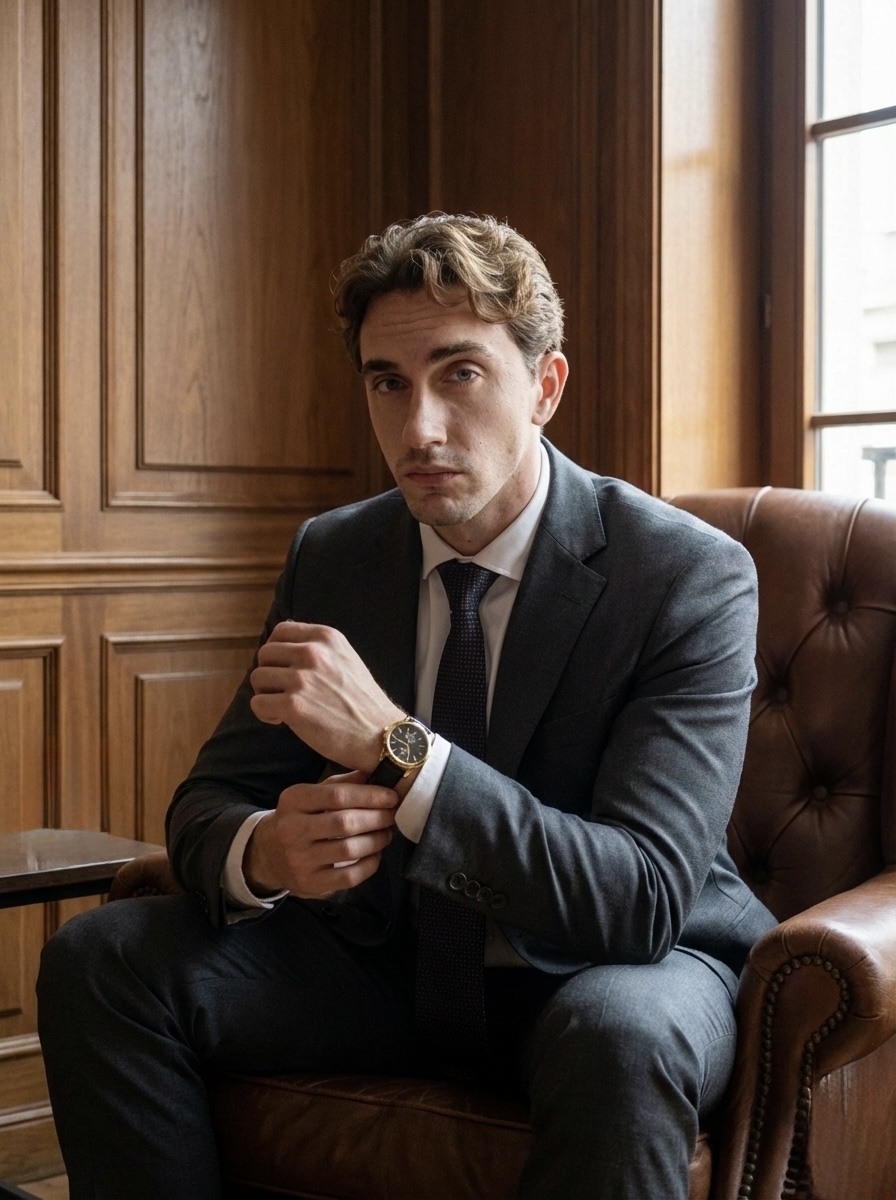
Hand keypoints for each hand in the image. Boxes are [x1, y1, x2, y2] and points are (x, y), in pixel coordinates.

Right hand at [244, 771, 397, 897]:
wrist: (269, 854)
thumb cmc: (299, 818)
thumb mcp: (312, 795)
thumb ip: (340, 784)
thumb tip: (374, 773)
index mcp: (293, 801)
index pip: (337, 795)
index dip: (370, 795)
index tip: (391, 797)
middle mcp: (292, 830)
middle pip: (345, 823)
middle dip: (377, 818)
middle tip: (392, 815)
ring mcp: (299, 860)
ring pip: (349, 850)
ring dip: (376, 840)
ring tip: (386, 833)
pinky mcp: (310, 884)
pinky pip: (348, 877)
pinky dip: (369, 865)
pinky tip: (375, 854)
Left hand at [249, 622, 403, 769]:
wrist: (381, 735)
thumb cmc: (362, 702)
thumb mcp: (346, 659)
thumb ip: (319, 649)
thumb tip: (283, 645)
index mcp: (326, 637)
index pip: (281, 631)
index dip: (276, 651)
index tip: (283, 669)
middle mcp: (312, 652)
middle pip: (265, 653)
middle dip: (269, 673)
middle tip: (283, 692)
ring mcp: (302, 678)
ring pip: (257, 678)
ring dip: (266, 694)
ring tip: (284, 707)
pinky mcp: (294, 705)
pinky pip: (257, 703)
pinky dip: (265, 714)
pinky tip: (282, 720)